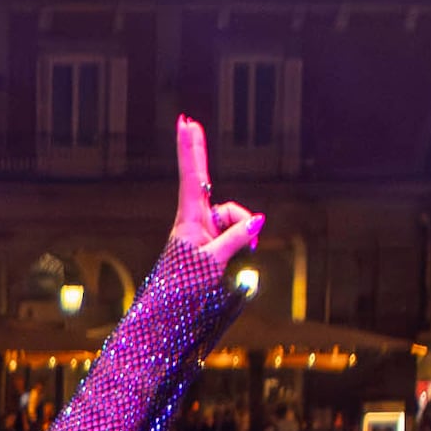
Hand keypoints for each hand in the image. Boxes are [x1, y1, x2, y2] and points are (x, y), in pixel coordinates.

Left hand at [157, 113, 266, 285]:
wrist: (172, 307)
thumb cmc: (186, 284)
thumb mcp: (214, 260)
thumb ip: (236, 238)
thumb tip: (257, 221)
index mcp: (189, 218)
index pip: (192, 177)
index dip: (191, 150)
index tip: (186, 124)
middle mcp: (195, 218)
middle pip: (202, 179)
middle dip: (197, 153)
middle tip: (188, 122)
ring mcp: (204, 228)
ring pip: (233, 217)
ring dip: (241, 232)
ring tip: (234, 256)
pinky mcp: (211, 240)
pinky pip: (234, 231)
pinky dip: (242, 240)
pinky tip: (244, 253)